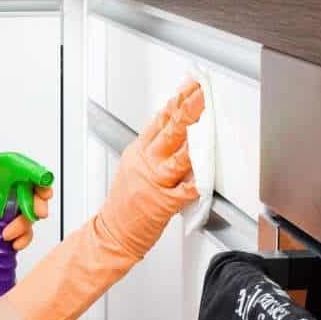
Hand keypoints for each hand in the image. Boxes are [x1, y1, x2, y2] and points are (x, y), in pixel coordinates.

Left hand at [0, 169, 53, 261]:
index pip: (14, 172)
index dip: (32, 177)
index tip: (41, 188)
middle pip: (24, 193)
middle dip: (35, 202)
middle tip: (35, 213)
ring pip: (22, 214)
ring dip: (25, 225)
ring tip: (11, 236)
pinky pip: (14, 232)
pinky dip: (20, 238)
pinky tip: (12, 244)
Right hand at [4, 78, 203, 319]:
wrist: (113, 233)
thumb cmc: (126, 204)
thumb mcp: (134, 166)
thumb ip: (154, 149)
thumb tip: (175, 129)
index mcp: (139, 152)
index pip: (160, 120)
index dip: (177, 101)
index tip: (190, 86)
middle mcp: (146, 163)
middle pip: (170, 131)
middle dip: (188, 110)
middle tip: (201, 94)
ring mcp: (154, 183)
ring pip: (178, 157)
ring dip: (195, 141)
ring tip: (207, 126)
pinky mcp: (162, 204)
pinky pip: (184, 191)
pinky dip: (196, 184)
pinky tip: (206, 176)